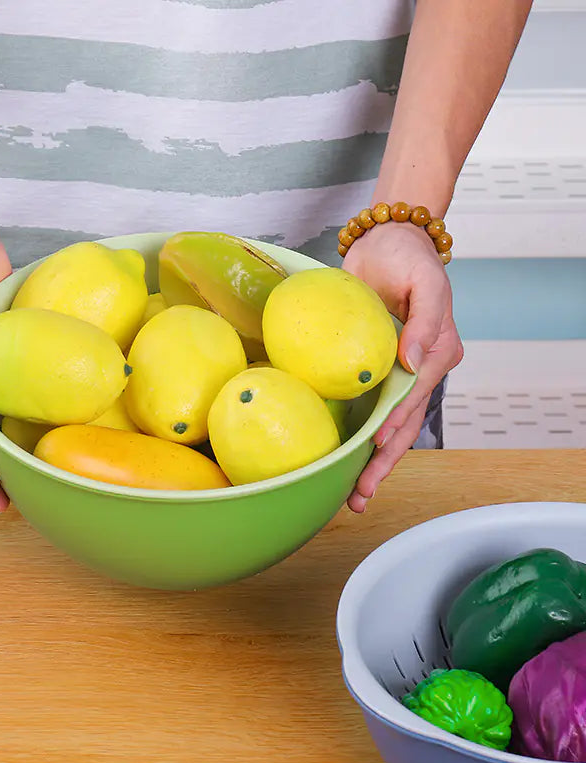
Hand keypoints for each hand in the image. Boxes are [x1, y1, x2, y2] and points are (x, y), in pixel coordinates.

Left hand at [341, 221, 463, 512]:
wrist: (385, 244)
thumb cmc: (407, 259)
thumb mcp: (425, 282)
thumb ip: (427, 321)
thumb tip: (413, 362)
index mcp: (438, 354)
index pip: (414, 398)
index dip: (396, 424)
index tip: (376, 447)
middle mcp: (420, 371)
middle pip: (403, 426)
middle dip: (382, 462)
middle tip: (361, 495)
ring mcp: (397, 376)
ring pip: (387, 428)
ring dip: (372, 463)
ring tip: (355, 496)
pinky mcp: (374, 373)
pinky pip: (368, 411)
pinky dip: (359, 440)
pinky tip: (345, 463)